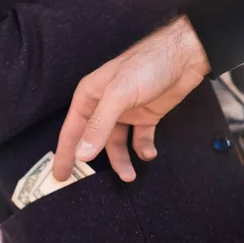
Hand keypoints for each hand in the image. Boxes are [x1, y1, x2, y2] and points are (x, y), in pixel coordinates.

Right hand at [53, 16, 209, 182]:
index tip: (60, 175)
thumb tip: (82, 154)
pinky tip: (149, 153)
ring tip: (130, 175)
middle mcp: (105, 104)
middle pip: (92, 138)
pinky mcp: (146, 115)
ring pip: (116, 143)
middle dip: (91, 160)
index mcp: (91, 95)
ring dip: (122, 160)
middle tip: (85, 184)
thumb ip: (99, 125)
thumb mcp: (118, 95)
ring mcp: (126, 111)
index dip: (64, 152)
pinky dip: (143, 149)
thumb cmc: (146, 66)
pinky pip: (139, 139)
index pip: (72, 128)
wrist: (183, 57)